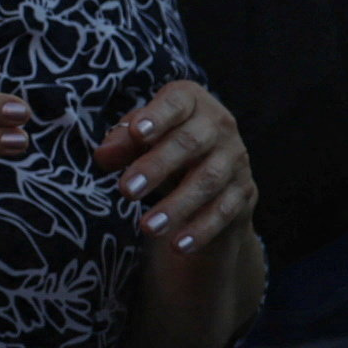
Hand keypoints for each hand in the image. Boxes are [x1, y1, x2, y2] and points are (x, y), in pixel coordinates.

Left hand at [93, 77, 255, 255]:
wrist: (209, 177)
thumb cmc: (163, 146)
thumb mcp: (140, 140)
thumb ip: (122, 143)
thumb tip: (104, 156)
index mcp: (192, 102)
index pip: (177, 102)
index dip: (159, 115)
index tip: (138, 132)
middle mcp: (220, 125)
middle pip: (190, 143)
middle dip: (156, 166)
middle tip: (126, 190)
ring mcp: (236, 159)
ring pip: (208, 180)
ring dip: (177, 205)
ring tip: (147, 227)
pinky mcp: (244, 191)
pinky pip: (224, 211)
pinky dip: (201, 229)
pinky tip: (178, 245)